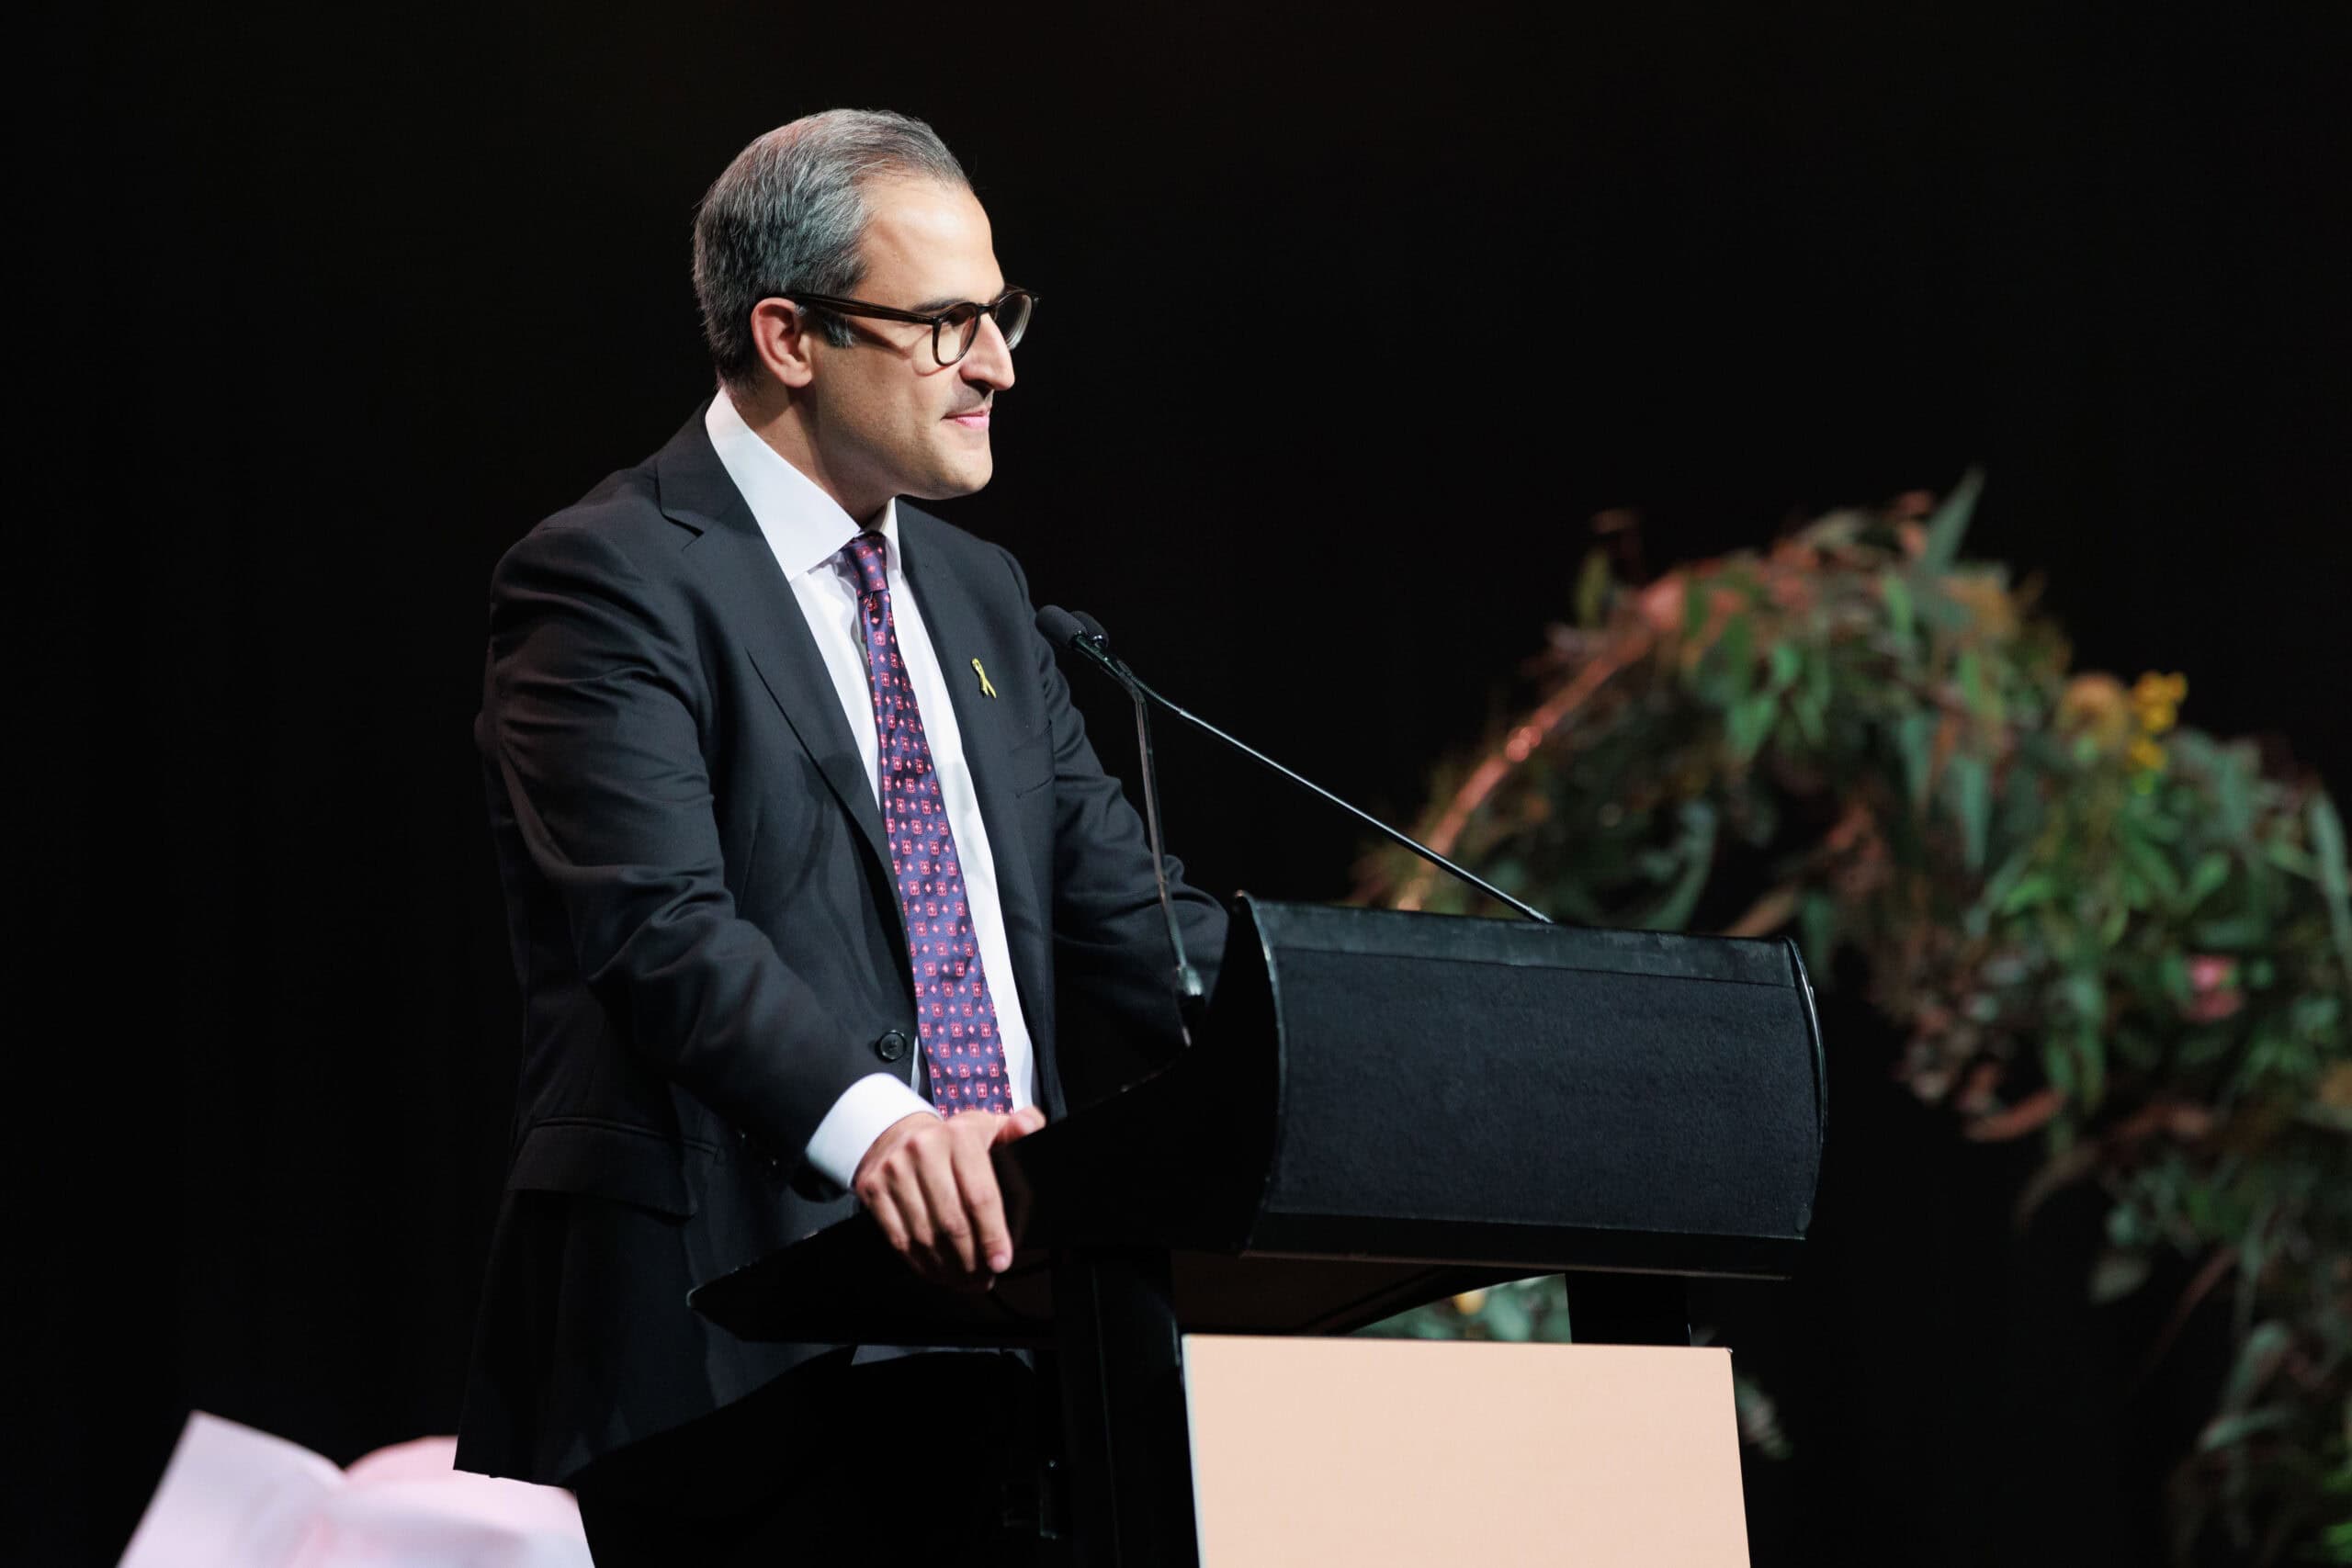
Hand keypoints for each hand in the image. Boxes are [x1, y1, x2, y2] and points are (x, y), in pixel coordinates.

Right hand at [853, 1106, 1046, 1284]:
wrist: (898, 1134)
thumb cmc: (953, 1140)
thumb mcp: (988, 1128)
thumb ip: (1020, 1127)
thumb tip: (1030, 1127)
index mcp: (959, 1135)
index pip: (980, 1196)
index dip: (992, 1235)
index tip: (1001, 1261)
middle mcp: (924, 1149)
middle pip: (952, 1222)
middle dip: (972, 1259)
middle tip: (984, 1277)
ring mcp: (894, 1170)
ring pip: (925, 1236)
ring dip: (948, 1267)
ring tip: (965, 1279)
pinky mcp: (872, 1189)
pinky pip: (899, 1239)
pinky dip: (920, 1263)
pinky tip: (937, 1271)